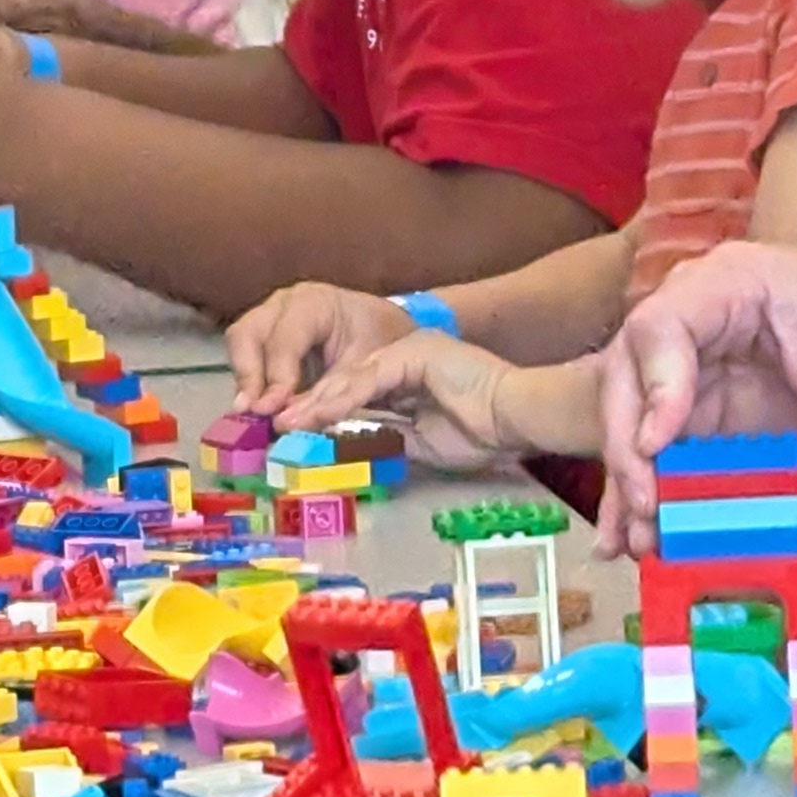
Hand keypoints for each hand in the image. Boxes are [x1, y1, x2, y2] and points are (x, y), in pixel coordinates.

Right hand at [228, 280, 418, 410]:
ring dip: (244, 379)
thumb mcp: (363, 369)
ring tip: (250, 414)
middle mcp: (284, 304)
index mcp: (314, 302)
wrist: (388, 328)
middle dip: (247, 374)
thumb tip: (285, 423)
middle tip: (251, 412)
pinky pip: (246, 355)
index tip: (272, 410)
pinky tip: (259, 408)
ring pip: (240, 342)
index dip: (276, 376)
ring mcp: (270, 316)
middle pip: (247, 332)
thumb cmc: (379, 342)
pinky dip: (250, 382)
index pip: (284, 338)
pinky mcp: (266, 335)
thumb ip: (327, 394)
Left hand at [270, 332, 552, 472]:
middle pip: (348, 382)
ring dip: (320, 401)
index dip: (326, 414)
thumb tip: (354, 447)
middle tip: (280, 426)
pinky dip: (343, 397)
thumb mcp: (421, 442)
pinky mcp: (413, 351)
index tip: (298, 434)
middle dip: (312, 405)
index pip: (357, 394)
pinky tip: (319, 413)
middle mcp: (404, 357)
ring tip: (290, 422)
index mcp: (408, 376)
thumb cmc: (482, 433)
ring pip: (353, 377)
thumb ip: (388, 438)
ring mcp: (409, 349)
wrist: (517, 416)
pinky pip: (370, 378)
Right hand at [598, 242, 796, 554]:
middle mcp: (699, 320)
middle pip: (628, 373)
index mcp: (735, 284)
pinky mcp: (707, 411)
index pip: (663, 324)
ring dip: (630, 482)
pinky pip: (666, 452)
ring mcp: (697, 367)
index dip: (652, 385)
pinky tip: (640, 540)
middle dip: (629, 446)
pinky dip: (654, 493)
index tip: (658, 446)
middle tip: (646, 508)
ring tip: (633, 543)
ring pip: (635, 419)